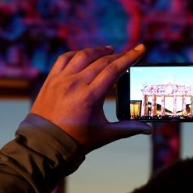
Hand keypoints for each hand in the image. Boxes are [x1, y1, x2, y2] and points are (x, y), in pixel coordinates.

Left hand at [30, 45, 150, 152]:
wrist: (45, 143)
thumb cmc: (76, 140)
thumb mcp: (104, 135)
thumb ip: (128, 129)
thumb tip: (148, 129)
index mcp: (90, 96)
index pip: (114, 69)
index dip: (130, 57)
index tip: (140, 49)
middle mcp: (75, 84)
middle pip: (101, 61)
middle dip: (118, 55)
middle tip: (129, 53)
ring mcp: (61, 80)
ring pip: (82, 56)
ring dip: (98, 51)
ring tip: (109, 50)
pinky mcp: (51, 80)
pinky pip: (65, 59)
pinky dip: (77, 54)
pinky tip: (85, 55)